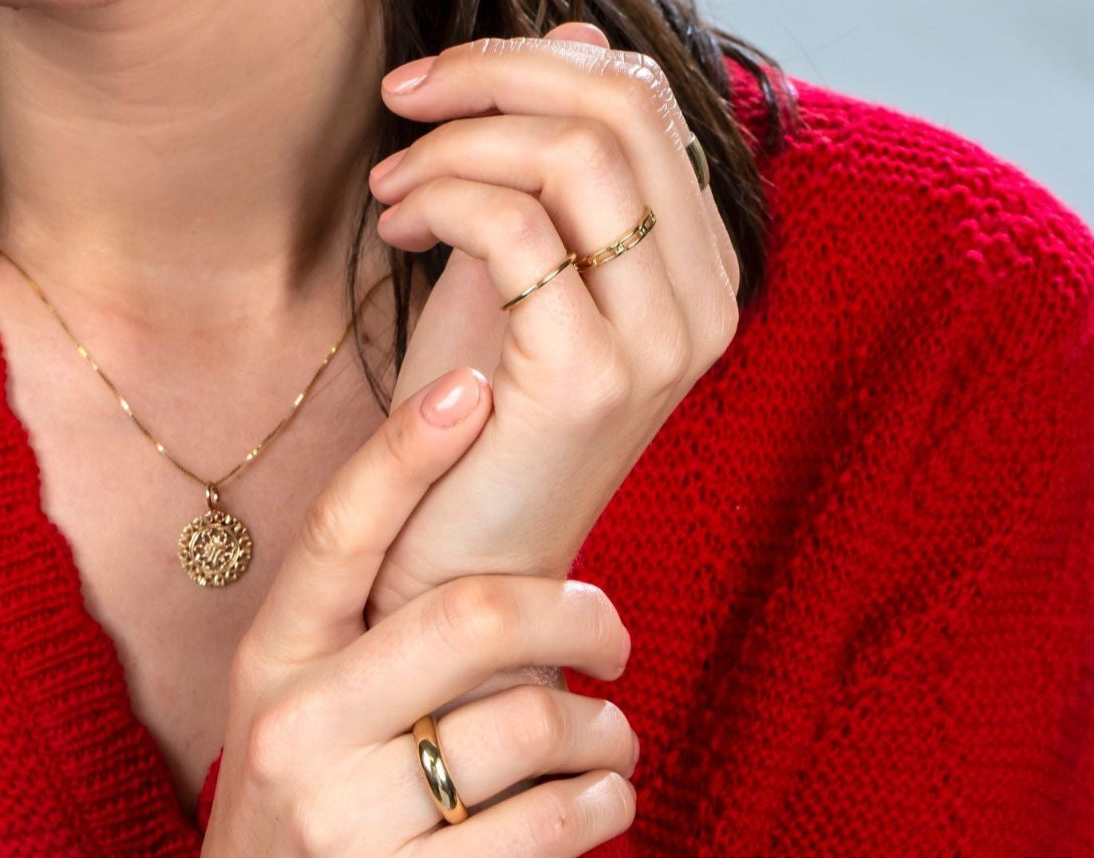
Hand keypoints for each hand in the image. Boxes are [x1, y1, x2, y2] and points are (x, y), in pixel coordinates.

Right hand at [164, 369, 636, 857]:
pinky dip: (605, 802)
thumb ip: (377, 642)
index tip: (468, 388)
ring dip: (602, 727)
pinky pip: (548, 825)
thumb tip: (505, 567)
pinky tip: (605, 798)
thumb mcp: (304, 714)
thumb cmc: (307, 816)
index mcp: (274, 662)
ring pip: (527, 725)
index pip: (338, 533)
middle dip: (575, 613)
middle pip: (469, 616)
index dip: (404, 453)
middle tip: (613, 630)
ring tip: (611, 738)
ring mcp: (341, 821)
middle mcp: (295, 728)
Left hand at [365, 24, 738, 625]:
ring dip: (456, 143)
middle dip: (491, 75)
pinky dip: (440, 199)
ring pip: (574, 154)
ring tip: (392, 188)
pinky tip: (397, 229)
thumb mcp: (517, 279)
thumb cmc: (481, 432)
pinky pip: (516, 227)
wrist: (466, 568)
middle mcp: (701, 304)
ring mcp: (659, 344)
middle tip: (405, 103)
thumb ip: (545, 172)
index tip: (440, 90)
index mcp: (697, 275)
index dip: (536, 64)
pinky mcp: (590, 377)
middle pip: (619, 110)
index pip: (645, 107)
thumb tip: (573, 33)